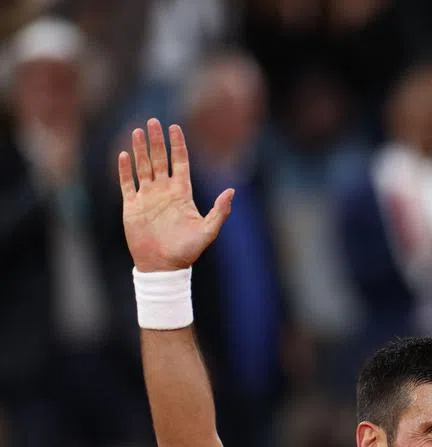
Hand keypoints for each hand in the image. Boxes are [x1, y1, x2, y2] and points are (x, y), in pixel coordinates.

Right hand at [118, 118, 232, 271]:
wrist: (163, 266)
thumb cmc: (187, 251)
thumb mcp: (208, 231)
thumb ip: (219, 211)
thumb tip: (232, 191)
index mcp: (182, 194)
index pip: (180, 162)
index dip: (178, 145)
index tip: (175, 127)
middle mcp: (164, 192)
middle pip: (160, 159)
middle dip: (157, 141)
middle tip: (153, 121)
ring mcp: (148, 198)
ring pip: (143, 167)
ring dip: (140, 149)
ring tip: (138, 130)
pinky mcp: (132, 207)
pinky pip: (127, 184)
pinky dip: (125, 170)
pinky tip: (125, 155)